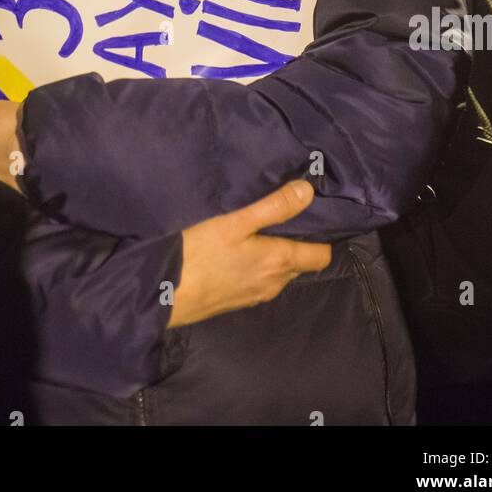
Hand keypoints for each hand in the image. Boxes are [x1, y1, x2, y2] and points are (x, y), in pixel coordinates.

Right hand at [167, 179, 330, 327]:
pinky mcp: (240, 301)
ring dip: (278, 254)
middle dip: (300, 242)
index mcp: (280, 262)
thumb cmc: (202, 253)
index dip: (324, 237)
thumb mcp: (237, 222)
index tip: (314, 216)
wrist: (167, 294)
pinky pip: (262, 281)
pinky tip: (242, 252)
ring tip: (262, 231)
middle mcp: (275, 283)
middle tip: (285, 217)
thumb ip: (274, 206)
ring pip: (281, 273)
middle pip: (302, 263)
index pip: (322, 256)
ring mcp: (257, 295)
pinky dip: (261, 266)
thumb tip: (309, 191)